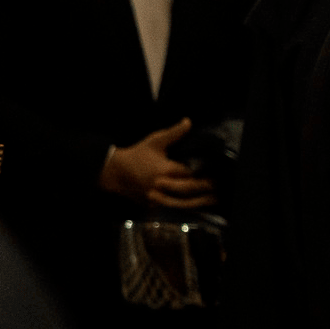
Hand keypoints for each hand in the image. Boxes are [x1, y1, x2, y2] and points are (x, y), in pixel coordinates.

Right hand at [100, 118, 215, 208]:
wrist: (114, 171)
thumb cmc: (136, 154)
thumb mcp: (155, 141)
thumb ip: (174, 133)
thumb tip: (189, 122)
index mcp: (165, 169)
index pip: (189, 173)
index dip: (202, 173)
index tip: (212, 172)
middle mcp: (161, 185)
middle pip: (188, 189)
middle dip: (203, 187)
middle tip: (215, 185)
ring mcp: (156, 198)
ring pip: (181, 203)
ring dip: (195, 200)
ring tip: (207, 196)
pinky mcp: (152, 205)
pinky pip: (170, 207)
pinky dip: (181, 205)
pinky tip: (191, 202)